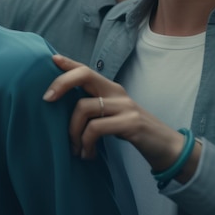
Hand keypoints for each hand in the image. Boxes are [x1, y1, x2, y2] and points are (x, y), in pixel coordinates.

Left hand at [43, 54, 191, 174]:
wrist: (168, 149)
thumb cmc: (133, 132)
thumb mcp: (112, 116)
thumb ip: (93, 109)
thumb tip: (62, 111)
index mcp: (110, 89)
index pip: (86, 69)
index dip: (68, 63)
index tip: (51, 59)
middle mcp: (117, 92)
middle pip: (84, 75)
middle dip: (61, 83)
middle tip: (46, 100)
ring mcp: (125, 106)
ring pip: (84, 107)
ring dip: (73, 131)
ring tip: (75, 149)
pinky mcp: (130, 123)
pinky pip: (96, 128)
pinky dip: (86, 143)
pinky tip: (87, 155)